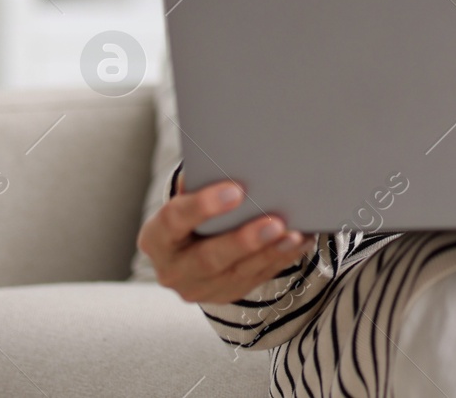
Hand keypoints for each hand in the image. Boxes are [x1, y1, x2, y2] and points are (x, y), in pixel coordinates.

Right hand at [138, 172, 313, 304]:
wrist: (186, 252)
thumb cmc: (188, 215)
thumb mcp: (183, 200)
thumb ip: (196, 184)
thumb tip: (218, 161)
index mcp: (156, 238)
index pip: (173, 221)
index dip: (202, 206)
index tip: (235, 190)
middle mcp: (174, 269)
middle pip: (208, 259)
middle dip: (244, 240)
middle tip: (273, 221)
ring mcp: (201, 287)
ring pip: (239, 272)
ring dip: (270, 252)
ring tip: (293, 233)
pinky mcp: (227, 294)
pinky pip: (258, 277)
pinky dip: (281, 258)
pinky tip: (299, 241)